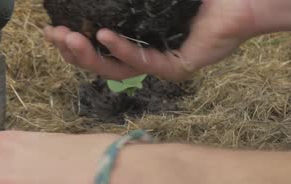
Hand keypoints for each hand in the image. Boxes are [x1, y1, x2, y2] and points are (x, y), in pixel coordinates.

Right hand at [43, 0, 254, 80]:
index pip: (95, 49)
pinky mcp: (175, 69)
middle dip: (72, 51)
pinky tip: (104, 36)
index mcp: (132, 42)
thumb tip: (92, 0)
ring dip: (89, 56)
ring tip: (70, 39)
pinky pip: (143, 62)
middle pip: (98, 63)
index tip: (50, 30)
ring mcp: (157, 66)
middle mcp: (142, 57)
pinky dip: (122, 50)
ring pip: (114, 69)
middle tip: (53, 35)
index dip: (71, 43)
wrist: (239, 0)